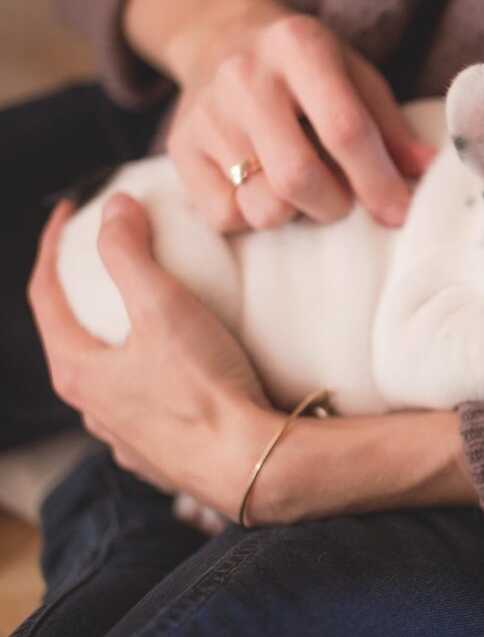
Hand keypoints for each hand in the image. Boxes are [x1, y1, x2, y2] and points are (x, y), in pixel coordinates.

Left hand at [27, 196, 281, 515]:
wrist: (252, 464)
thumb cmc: (205, 389)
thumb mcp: (163, 308)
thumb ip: (130, 253)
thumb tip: (114, 208)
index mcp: (78, 371)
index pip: (44, 295)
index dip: (52, 246)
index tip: (70, 212)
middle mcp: (92, 409)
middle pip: (72, 337)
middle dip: (84, 294)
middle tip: (108, 260)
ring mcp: (125, 437)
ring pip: (108, 377)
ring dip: (117, 341)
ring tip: (147, 316)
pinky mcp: (161, 455)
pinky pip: (143, 406)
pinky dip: (149, 377)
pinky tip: (177, 372)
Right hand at [126, 0, 433, 231]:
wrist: (218, 36)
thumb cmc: (305, 67)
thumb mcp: (355, 76)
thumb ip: (390, 126)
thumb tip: (429, 170)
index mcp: (299, 46)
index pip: (344, 129)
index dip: (376, 180)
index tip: (398, 213)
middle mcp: (245, 75)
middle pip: (298, 177)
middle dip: (334, 205)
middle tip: (343, 199)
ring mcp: (205, 113)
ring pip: (262, 206)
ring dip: (295, 213)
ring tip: (301, 188)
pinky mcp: (179, 147)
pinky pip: (224, 216)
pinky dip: (253, 216)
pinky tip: (262, 187)